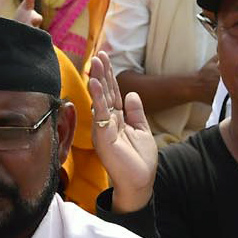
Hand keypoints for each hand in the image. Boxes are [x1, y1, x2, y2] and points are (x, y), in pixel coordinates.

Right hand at [84, 51, 159, 207]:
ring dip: (98, 80)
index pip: (112, 93)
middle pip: (105, 93)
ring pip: (100, 100)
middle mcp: (108, 122)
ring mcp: (104, 128)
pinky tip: (96, 83)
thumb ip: (136, 113)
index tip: (106, 58)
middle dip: (102, 73)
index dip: (110, 76)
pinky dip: (98, 97)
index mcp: (117, 120)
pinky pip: (100, 113)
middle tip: (98, 54)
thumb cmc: (140, 161)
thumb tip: (132, 94)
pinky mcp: (103, 136)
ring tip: (95, 63)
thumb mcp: (142, 131)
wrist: (139, 183)